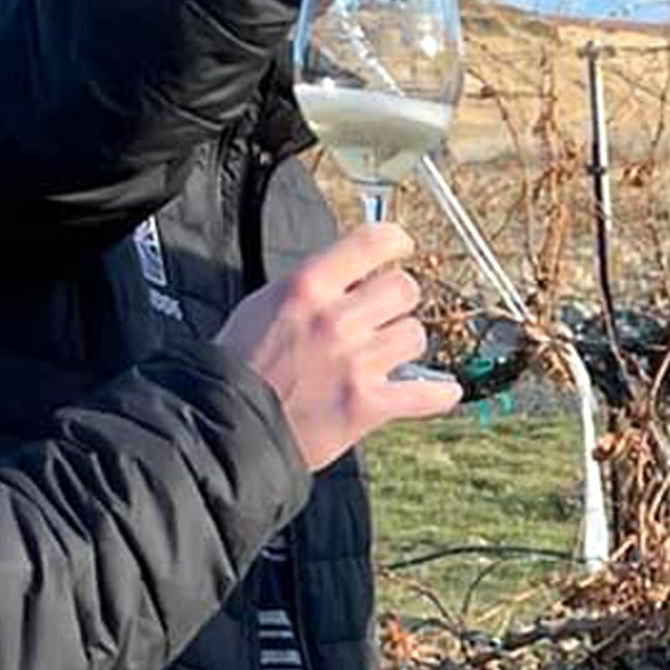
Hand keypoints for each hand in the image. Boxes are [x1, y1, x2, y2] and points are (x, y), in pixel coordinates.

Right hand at [219, 227, 459, 469]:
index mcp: (308, 286)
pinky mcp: (368, 406)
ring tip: (386, 357)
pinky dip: (439, 394)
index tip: (402, 247)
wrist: (225, 427)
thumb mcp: (264, 305)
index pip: (372, 243)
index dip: (395, 242)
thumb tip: (352, 274)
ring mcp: (356, 363)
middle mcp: (336, 319)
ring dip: (404, 346)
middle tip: (384, 317)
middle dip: (397, 303)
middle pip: (404, 289)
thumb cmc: (239, 366)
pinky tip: (444, 390)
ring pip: (415, 336)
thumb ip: (312, 288)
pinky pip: (426, 394)